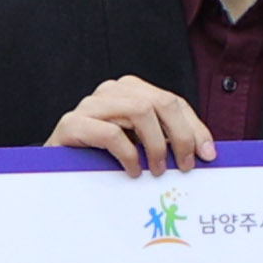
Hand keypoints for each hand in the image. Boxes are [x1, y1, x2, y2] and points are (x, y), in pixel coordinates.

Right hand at [46, 74, 217, 174]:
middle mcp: (111, 91)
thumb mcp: (139, 146)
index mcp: (130, 91)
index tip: (207, 154)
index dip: (194, 127)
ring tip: (157, 170)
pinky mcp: (72, 124)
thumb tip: (204, 152)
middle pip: (160, 102)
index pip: (172, 101)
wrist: (55, 168)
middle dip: (180, 135)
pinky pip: (111, 133)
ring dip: (156, 144)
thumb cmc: (101, 158)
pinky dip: (129, 154)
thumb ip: (165, 142)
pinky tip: (133, 170)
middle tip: (185, 165)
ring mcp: (90, 105)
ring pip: (139, 110)